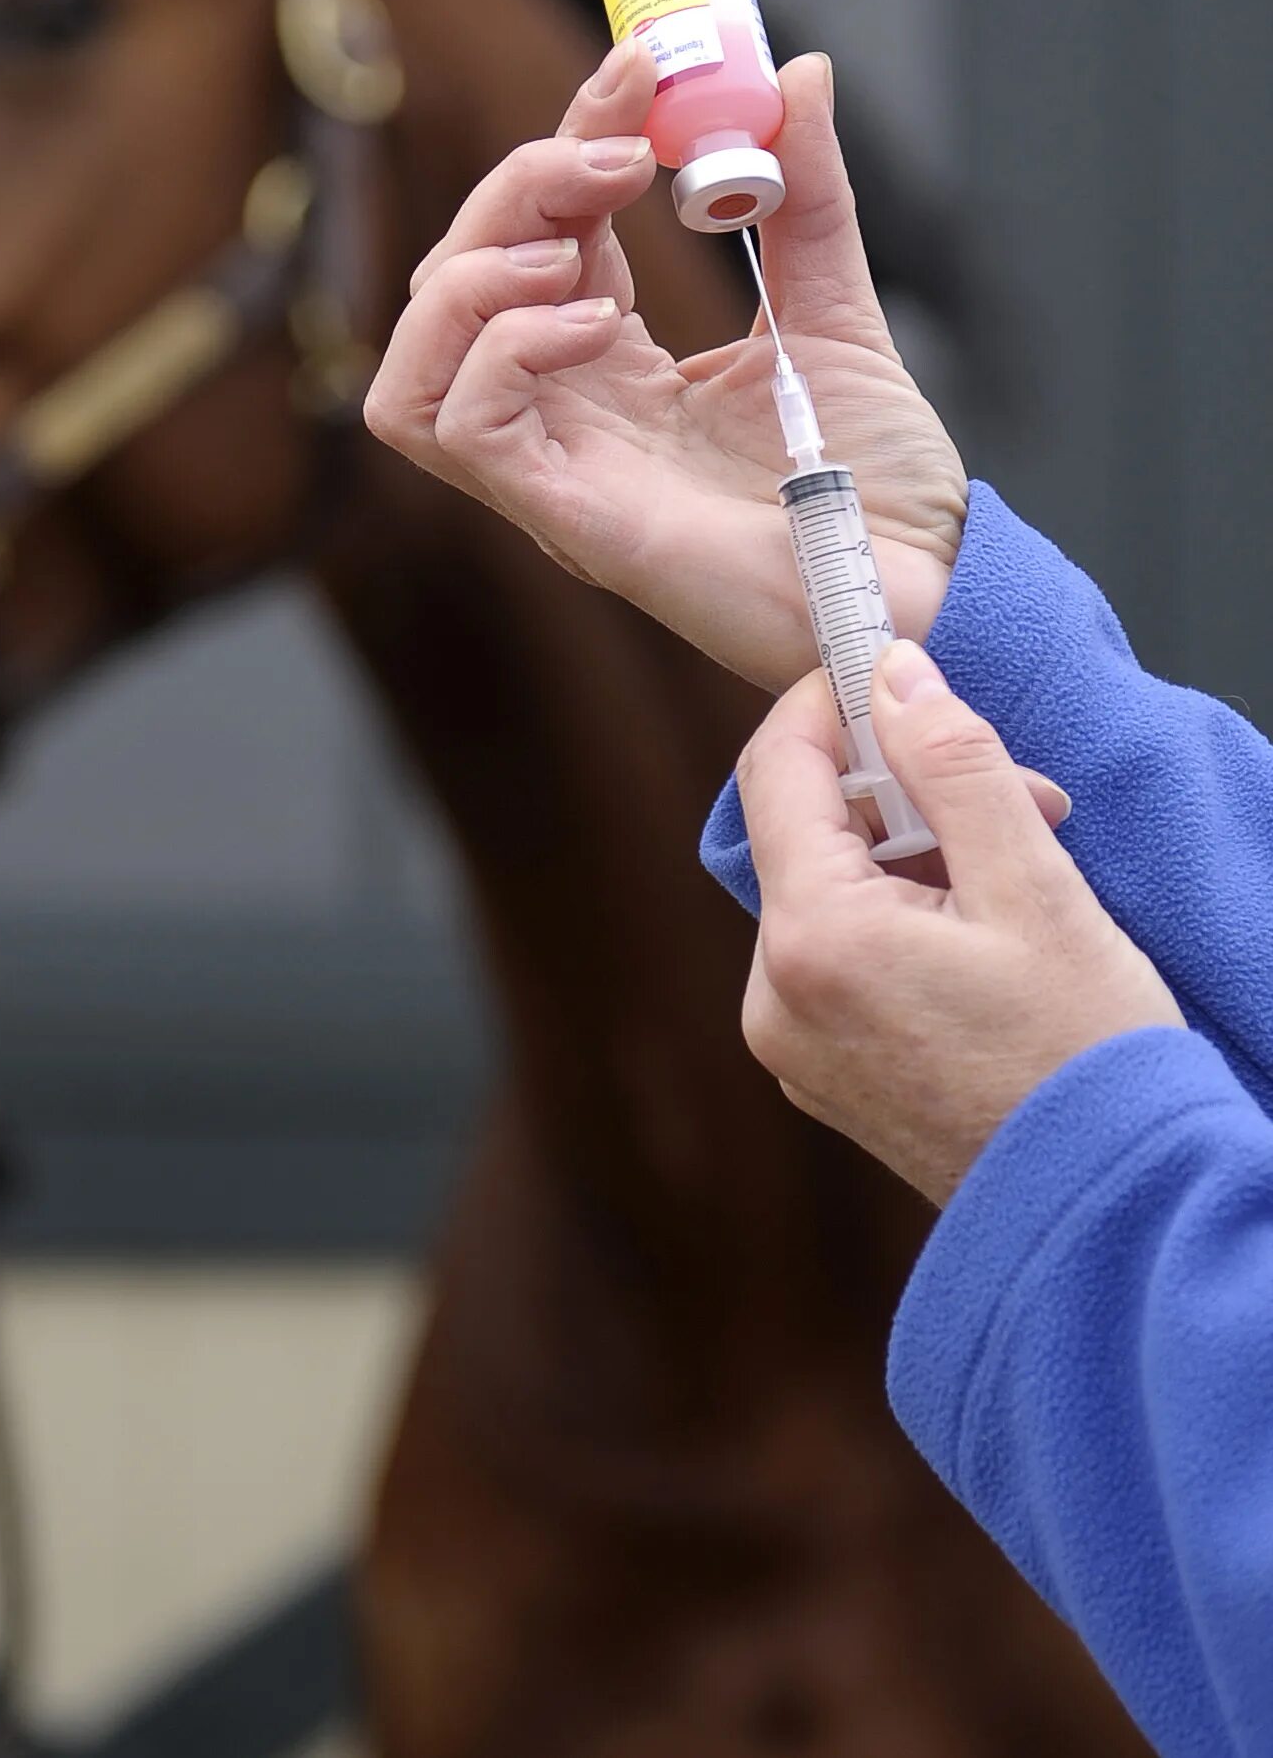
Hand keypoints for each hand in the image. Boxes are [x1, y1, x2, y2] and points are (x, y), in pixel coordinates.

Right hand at [364, 46, 967, 692]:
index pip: (541, 230)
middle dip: (520, 186)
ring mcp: (551, 466)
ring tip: (578, 250)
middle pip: (454, 278)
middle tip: (625, 152)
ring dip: (473, 272)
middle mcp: (562, 410)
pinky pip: (454, 425)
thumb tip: (799, 72)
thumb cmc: (875, 480)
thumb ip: (806, 197)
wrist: (922, 579)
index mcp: (611, 361)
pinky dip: (501, 350)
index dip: (569, 138)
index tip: (638, 67)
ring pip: (412, 360)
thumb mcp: (837, 306)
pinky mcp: (559, 516)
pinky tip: (595, 327)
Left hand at [738, 642, 1183, 1206]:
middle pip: (806, 832)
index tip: (890, 676)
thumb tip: (890, 674)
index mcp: (814, 942)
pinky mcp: (823, 1073)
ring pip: (827, 892)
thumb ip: (953, 764)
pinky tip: (987, 936)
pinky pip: (837, 956)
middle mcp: (775, 997)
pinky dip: (898, 919)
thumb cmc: (1086, 1057)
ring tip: (1021, 876)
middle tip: (1021, 800)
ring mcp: (793, 1045)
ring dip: (912, 858)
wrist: (1112, 1213)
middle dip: (905, 794)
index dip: (828, 705)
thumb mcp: (1034, 885)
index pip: (777, 770)